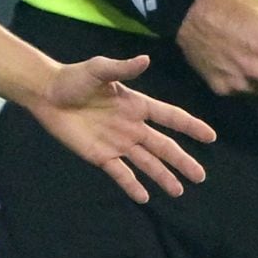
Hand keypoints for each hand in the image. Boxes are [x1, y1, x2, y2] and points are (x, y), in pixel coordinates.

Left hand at [27, 53, 215, 202]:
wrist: (47, 94)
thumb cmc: (74, 79)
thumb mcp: (99, 70)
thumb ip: (122, 69)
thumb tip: (146, 59)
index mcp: (137, 105)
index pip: (170, 117)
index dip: (190, 126)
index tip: (210, 137)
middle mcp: (132, 127)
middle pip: (163, 147)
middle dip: (182, 161)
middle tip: (200, 177)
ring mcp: (118, 144)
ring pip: (146, 163)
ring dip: (162, 177)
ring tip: (179, 191)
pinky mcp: (101, 156)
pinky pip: (120, 173)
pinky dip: (132, 185)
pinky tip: (145, 198)